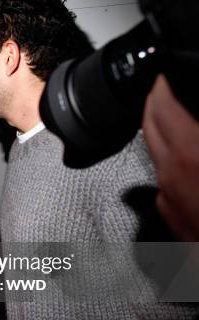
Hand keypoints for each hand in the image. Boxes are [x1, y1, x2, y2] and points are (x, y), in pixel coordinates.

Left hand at [142, 75, 198, 240]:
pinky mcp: (173, 218)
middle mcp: (171, 178)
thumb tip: (195, 126)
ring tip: (171, 115)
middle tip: (161, 89)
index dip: (161, 87)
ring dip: (160, 130)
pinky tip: (184, 158)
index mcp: (191, 157)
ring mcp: (168, 201)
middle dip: (154, 104)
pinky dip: (169, 160)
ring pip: (154, 154)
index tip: (163, 75)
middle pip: (149, 128)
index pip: (162, 108)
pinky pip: (163, 180)